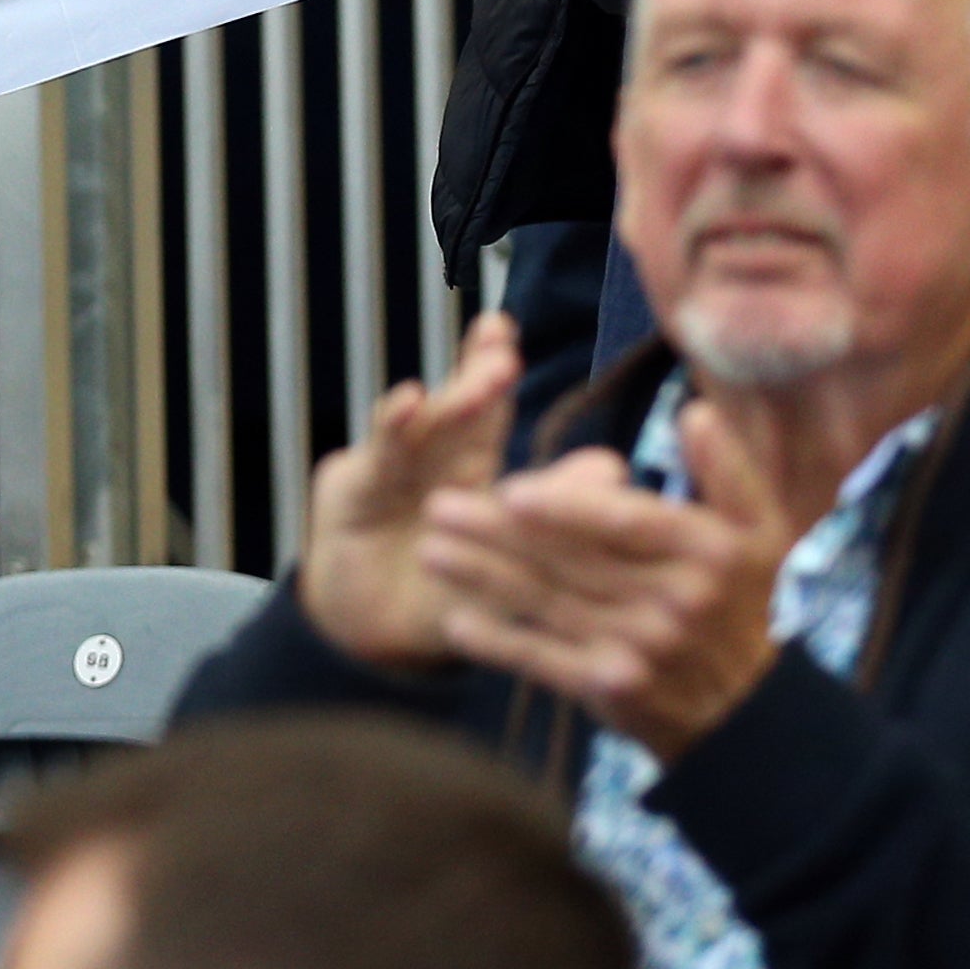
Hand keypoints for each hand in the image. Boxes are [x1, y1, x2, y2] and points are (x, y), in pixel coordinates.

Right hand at [293, 312, 525, 668]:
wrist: (369, 637)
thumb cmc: (442, 595)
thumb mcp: (500, 561)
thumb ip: (549, 513)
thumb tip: (617, 467)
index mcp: (463, 469)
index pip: (484, 412)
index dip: (490, 369)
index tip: (504, 332)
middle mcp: (426, 460)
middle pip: (455, 409)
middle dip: (477, 373)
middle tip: (503, 344)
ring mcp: (390, 470)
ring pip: (426, 427)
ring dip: (457, 397)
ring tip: (491, 368)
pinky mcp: (353, 489)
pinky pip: (381, 457)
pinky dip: (394, 427)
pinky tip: (408, 401)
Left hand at [418, 405, 797, 757]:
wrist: (752, 713)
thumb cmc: (738, 602)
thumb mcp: (759, 533)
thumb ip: (726, 471)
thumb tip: (696, 412)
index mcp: (708, 550)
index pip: (625, 521)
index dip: (566, 507)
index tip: (510, 489)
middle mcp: (678, 601)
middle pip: (574, 560)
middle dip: (498, 533)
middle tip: (438, 506)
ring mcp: (645, 649)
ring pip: (549, 603)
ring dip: (482, 576)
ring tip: (429, 550)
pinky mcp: (615, 690)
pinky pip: (546, 660)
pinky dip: (499, 642)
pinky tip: (456, 621)